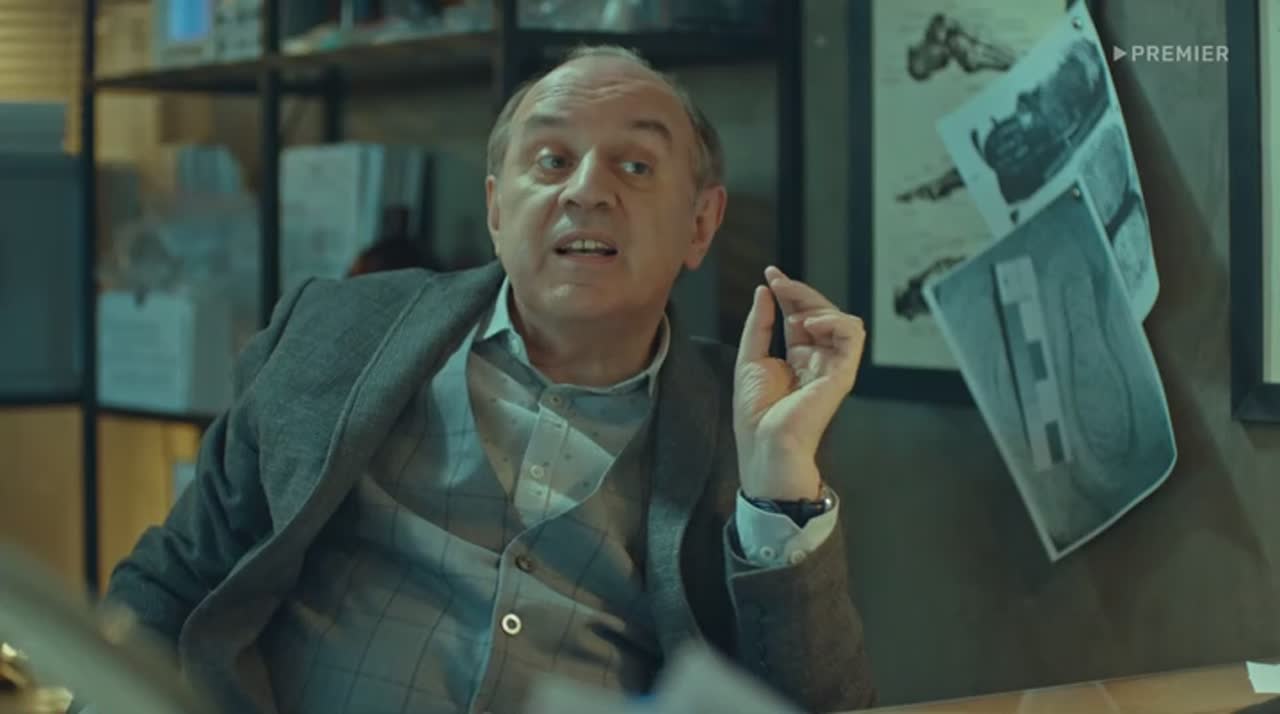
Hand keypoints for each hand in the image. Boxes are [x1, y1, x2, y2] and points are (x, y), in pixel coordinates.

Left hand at [733, 266, 866, 500]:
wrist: (765, 445)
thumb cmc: (757, 414)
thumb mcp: (750, 359)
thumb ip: (760, 325)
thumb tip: (765, 292)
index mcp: (799, 357)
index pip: (801, 315)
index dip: (789, 292)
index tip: (771, 274)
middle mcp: (819, 359)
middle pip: (821, 312)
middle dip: (800, 292)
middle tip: (778, 282)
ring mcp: (833, 366)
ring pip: (842, 319)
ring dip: (818, 306)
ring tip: (795, 316)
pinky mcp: (843, 374)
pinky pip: (853, 335)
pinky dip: (834, 321)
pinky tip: (809, 325)